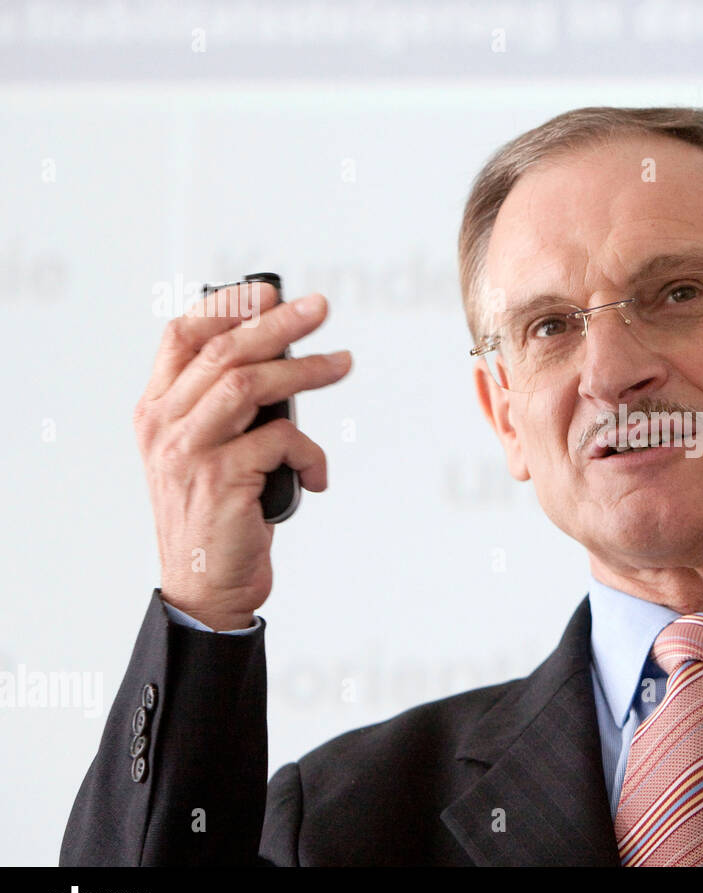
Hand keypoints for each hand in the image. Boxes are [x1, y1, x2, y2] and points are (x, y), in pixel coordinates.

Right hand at [133, 280, 351, 630]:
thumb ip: (228, 409)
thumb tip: (286, 359)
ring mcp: (189, 452)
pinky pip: (280, 441)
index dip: (226, 305)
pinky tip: (317, 475)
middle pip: (223, 351)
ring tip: (341, 363)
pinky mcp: (220, 480)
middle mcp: (164, 426)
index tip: (267, 290)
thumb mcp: (211, 452)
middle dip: (277, 324)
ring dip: (304, 370)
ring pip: (249, 385)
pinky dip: (310, 452)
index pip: (181, 337)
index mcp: (157, 411)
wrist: (206, 586)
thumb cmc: (218, 516)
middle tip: (320, 308)